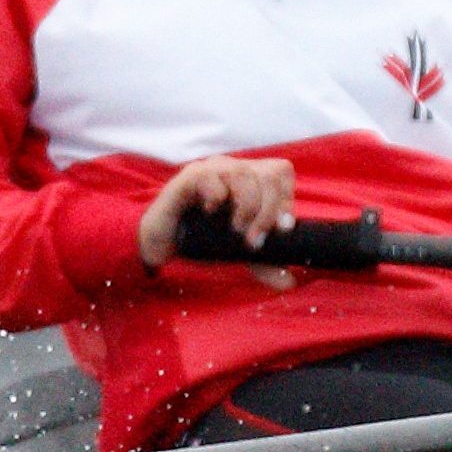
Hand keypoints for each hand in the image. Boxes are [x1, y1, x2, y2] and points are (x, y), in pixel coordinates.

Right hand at [135, 157, 301, 283]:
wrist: (162, 244)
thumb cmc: (202, 240)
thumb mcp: (238, 252)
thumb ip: (264, 264)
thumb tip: (289, 282)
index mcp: (252, 179)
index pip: (281, 173)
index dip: (286, 199)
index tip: (282, 228)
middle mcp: (235, 168)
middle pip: (269, 173)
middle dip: (269, 209)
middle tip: (255, 238)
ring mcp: (213, 169)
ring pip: (243, 173)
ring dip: (247, 205)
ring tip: (236, 230)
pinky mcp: (189, 177)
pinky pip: (210, 176)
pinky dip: (217, 194)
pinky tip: (211, 211)